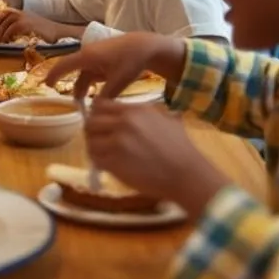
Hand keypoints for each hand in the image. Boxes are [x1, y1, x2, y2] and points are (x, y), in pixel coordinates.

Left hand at [0, 10, 67, 43]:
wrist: (58, 32)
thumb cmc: (44, 32)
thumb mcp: (29, 25)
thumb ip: (17, 26)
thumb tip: (2, 36)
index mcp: (19, 12)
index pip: (0, 16)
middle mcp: (18, 13)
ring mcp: (21, 18)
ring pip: (3, 26)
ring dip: (0, 35)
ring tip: (1, 43)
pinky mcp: (24, 25)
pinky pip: (9, 31)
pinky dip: (6, 37)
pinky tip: (7, 43)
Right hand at [44, 32, 186, 100]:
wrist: (146, 46)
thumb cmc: (131, 60)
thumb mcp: (118, 81)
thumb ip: (105, 97)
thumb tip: (94, 111)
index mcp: (87, 57)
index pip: (63, 65)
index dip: (53, 75)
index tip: (47, 86)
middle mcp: (88, 55)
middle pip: (72, 71)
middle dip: (68, 85)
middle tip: (64, 100)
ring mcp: (95, 56)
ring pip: (83, 74)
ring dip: (82, 87)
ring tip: (82, 103)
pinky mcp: (103, 59)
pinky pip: (91, 73)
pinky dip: (90, 83)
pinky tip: (95, 94)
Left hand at [85, 100, 229, 216]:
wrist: (188, 174)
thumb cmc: (182, 148)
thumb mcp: (165, 118)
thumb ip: (143, 113)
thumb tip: (127, 112)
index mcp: (134, 110)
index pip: (101, 105)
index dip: (96, 113)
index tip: (99, 122)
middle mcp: (123, 123)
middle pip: (91, 121)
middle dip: (92, 131)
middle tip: (99, 139)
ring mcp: (118, 142)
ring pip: (90, 140)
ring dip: (94, 147)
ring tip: (103, 153)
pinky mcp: (115, 162)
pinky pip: (95, 159)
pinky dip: (98, 162)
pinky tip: (107, 165)